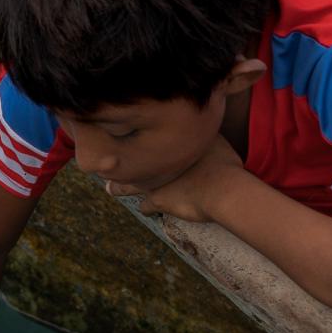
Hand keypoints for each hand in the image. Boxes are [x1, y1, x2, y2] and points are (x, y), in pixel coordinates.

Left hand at [105, 134, 246, 222]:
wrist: (223, 188)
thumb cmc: (223, 162)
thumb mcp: (216, 138)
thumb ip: (203, 132)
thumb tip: (204, 122)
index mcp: (168, 141)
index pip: (145, 138)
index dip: (136, 140)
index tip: (129, 140)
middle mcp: (156, 157)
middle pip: (130, 158)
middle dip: (118, 161)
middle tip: (107, 162)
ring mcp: (153, 180)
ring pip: (128, 183)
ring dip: (120, 187)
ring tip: (111, 189)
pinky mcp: (157, 200)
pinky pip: (146, 206)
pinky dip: (147, 209)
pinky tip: (147, 210)